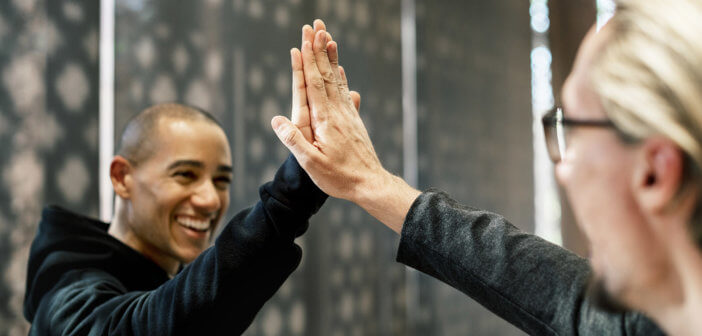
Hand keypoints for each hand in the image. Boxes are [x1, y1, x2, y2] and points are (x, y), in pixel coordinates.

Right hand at [275, 26, 381, 200]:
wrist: (370, 184)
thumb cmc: (339, 177)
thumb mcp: (311, 164)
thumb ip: (294, 140)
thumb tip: (276, 119)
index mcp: (325, 120)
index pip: (313, 83)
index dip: (307, 60)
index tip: (304, 39)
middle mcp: (338, 112)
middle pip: (326, 74)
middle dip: (318, 49)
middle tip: (315, 26)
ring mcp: (348, 115)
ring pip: (337, 80)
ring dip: (331, 58)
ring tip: (328, 37)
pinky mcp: (354, 121)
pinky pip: (346, 93)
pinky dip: (342, 77)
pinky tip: (341, 69)